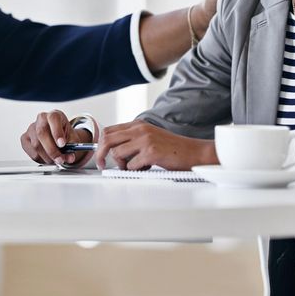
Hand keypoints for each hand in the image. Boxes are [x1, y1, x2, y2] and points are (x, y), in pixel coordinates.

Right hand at [20, 110, 92, 167]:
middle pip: (42, 133)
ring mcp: (31, 128)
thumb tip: (69, 157)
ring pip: (36, 145)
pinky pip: (31, 152)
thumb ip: (71, 147)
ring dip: (47, 157)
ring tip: (56, 160)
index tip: (62, 144)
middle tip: (60, 159)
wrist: (59, 137)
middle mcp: (41, 119)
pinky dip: (41, 159)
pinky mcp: (25, 138)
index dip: (57, 132)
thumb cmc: (65, 135)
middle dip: (52, 150)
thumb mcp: (72, 138)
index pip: (53, 119)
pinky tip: (47, 159)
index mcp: (54, 115)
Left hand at [96, 120, 215, 171]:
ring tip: (135, 167)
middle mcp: (139, 129)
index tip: (101, 156)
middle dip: (101, 154)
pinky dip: (136, 170)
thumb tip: (113, 150)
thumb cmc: (172, 148)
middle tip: (102, 165)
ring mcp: (145, 140)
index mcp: (138, 124)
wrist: (194, 152)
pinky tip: (147, 168)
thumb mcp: (150, 137)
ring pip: (117, 153)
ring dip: (122, 165)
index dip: (100, 144)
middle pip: (107, 139)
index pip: (109, 130)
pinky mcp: (151, 153)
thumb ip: (133, 140)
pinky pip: (131, 165)